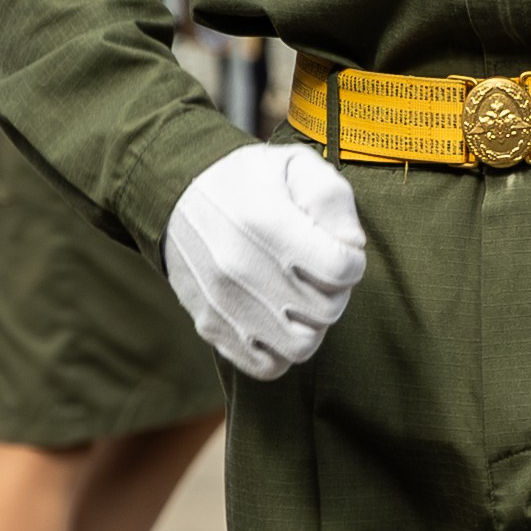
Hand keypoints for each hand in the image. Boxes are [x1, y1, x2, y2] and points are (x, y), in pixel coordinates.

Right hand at [164, 140, 365, 380]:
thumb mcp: (294, 164)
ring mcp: (223, 303)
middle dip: (336, 290)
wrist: (178, 197)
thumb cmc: (249, 181)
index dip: (352, 259)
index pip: (340, 268)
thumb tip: (352, 245)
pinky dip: (282, 348)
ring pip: (300, 346)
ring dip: (312, 323)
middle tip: (321, 271)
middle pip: (326, 310)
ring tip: (301, 295)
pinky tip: (279, 316)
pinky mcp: (211, 327)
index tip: (339, 248)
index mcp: (266, 222)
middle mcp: (240, 267)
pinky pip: (266, 366)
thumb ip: (330, 198)